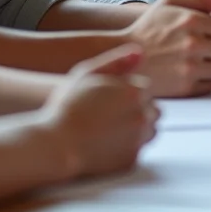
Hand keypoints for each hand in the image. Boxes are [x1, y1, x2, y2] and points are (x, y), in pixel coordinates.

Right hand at [42, 44, 158, 180]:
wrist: (57, 144)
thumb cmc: (68, 106)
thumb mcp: (87, 73)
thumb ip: (116, 61)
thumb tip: (140, 51)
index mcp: (135, 92)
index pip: (145, 89)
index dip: (127, 93)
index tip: (109, 99)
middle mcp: (143, 115)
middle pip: (153, 110)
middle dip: (137, 110)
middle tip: (110, 115)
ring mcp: (139, 140)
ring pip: (150, 131)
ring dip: (137, 129)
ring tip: (110, 130)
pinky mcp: (133, 160)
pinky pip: (138, 150)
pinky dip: (128, 147)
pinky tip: (108, 144)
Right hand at [125, 0, 210, 97]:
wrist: (123, 57)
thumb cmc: (147, 29)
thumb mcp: (167, 3)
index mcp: (191, 21)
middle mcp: (193, 44)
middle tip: (204, 47)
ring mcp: (190, 68)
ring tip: (197, 60)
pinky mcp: (186, 87)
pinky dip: (204, 80)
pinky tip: (190, 73)